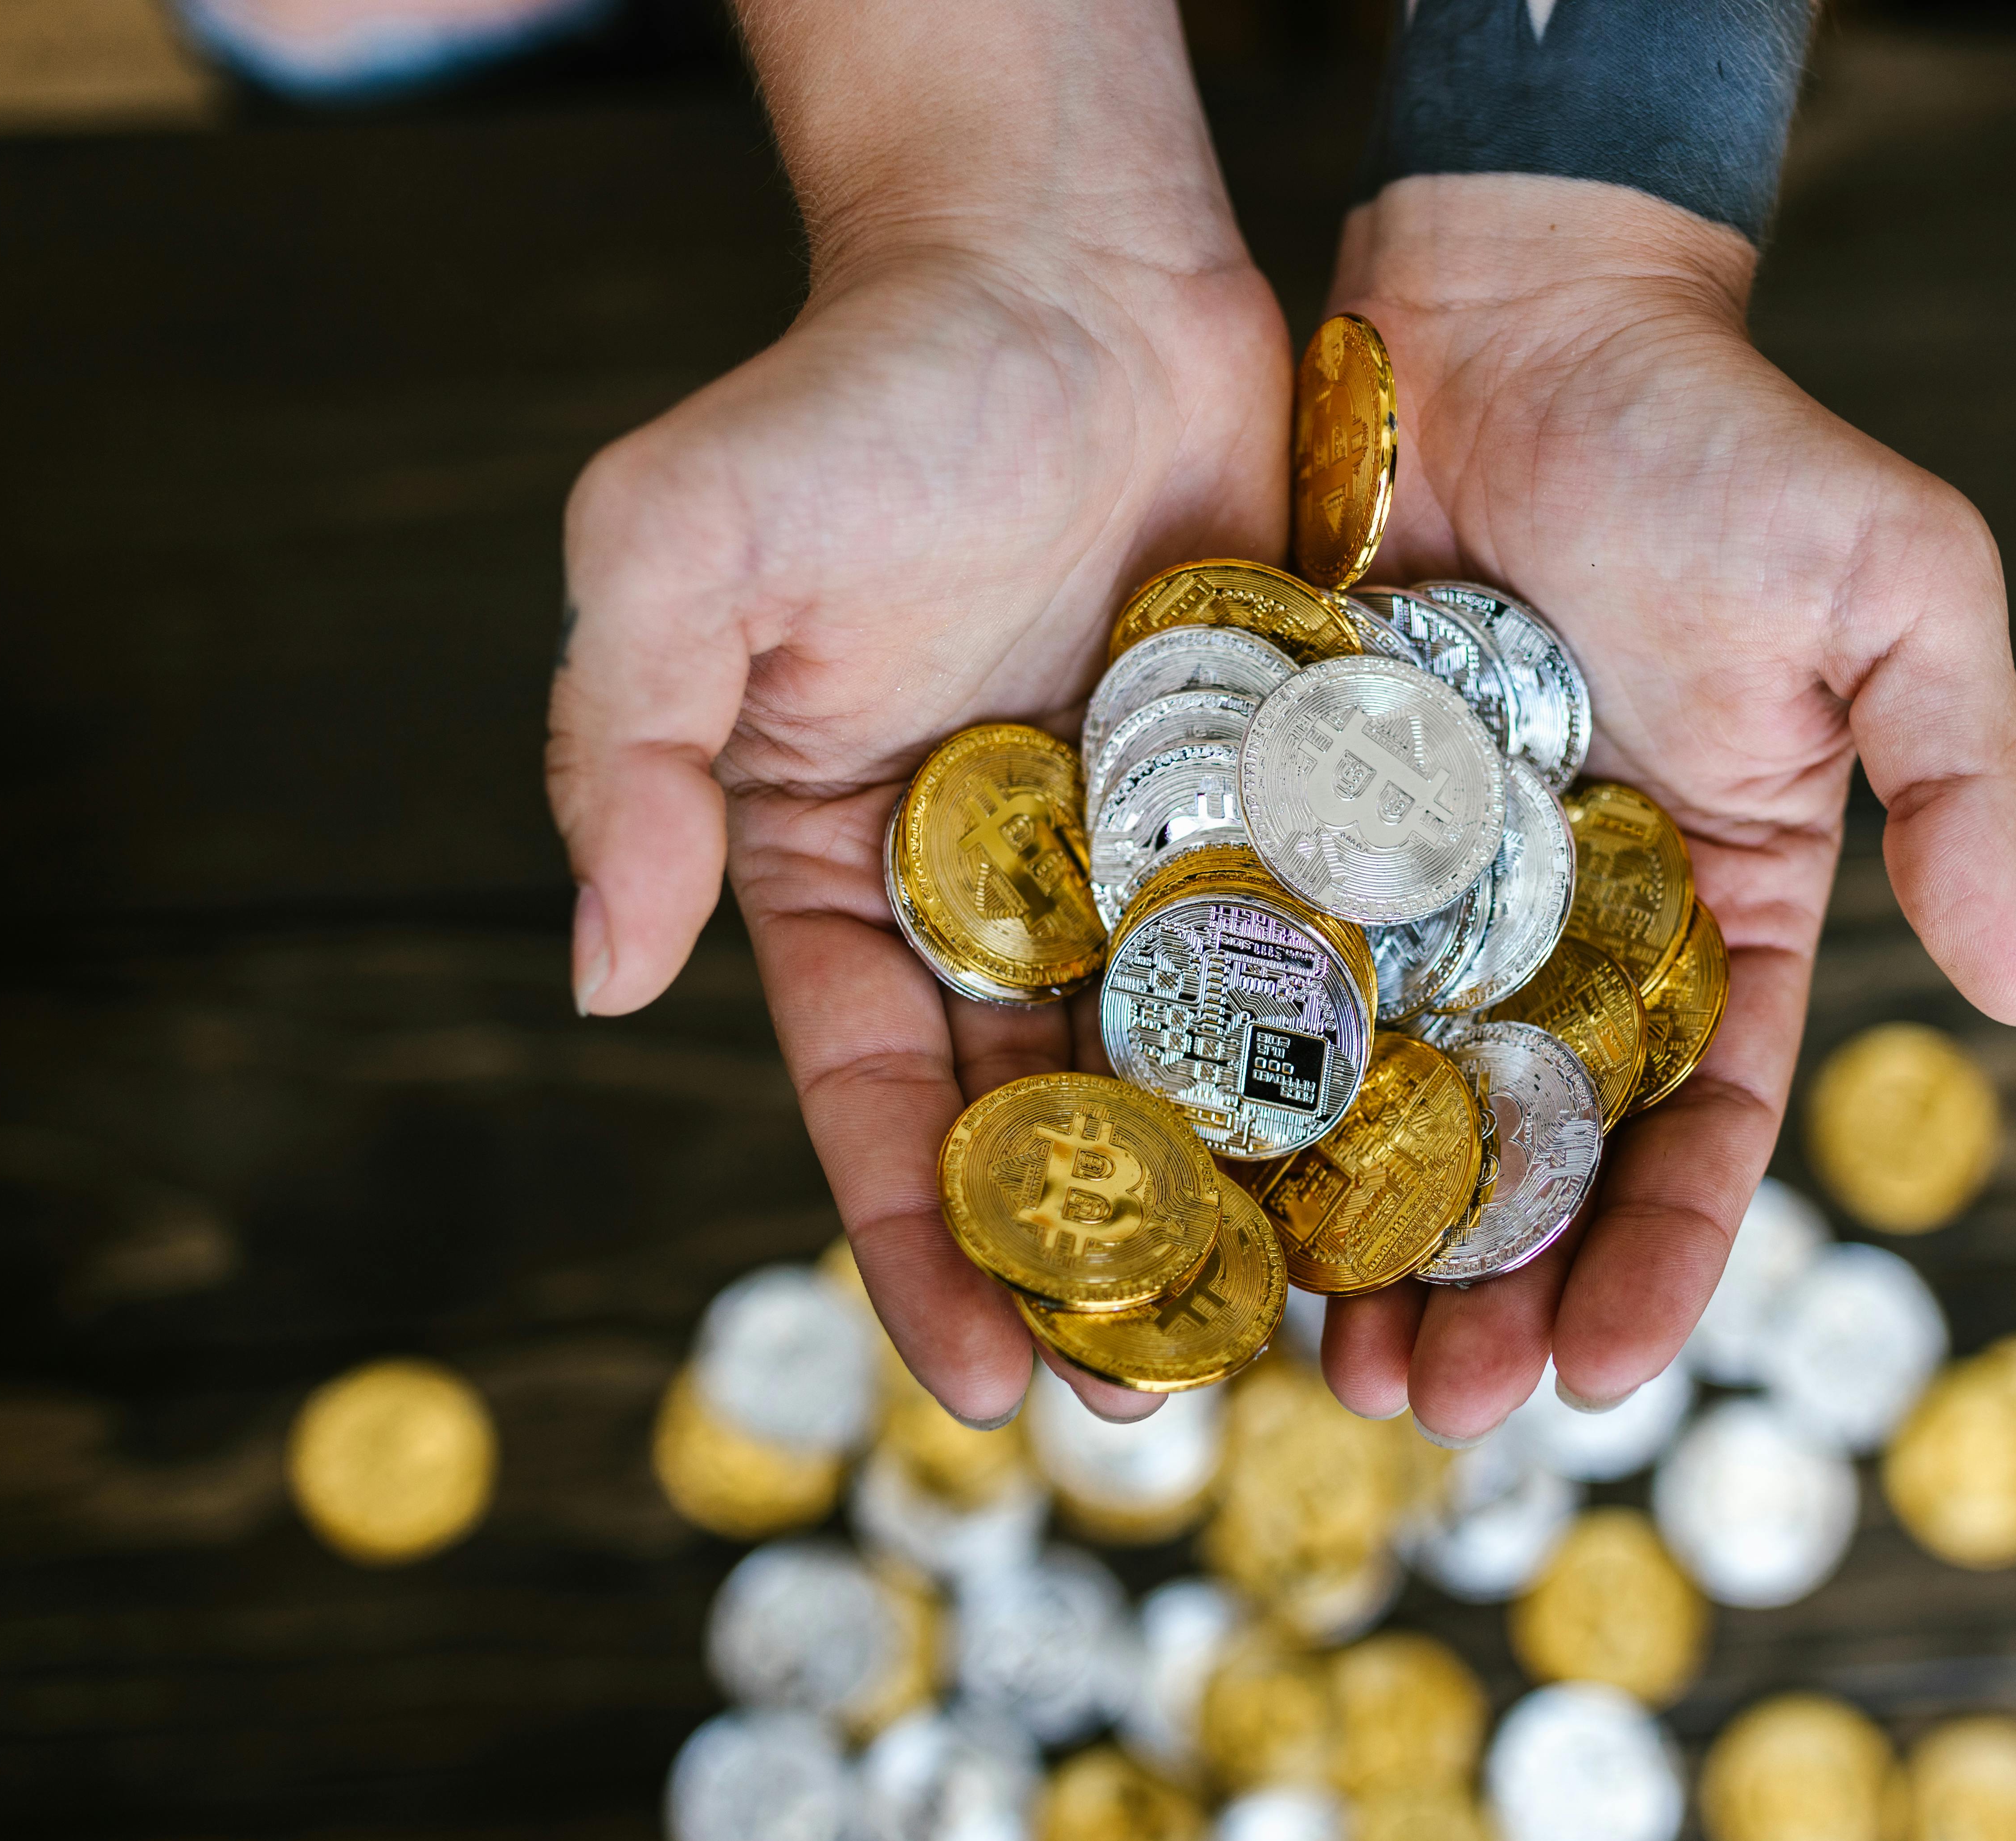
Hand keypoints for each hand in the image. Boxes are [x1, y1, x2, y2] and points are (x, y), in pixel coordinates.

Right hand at [546, 1, 1288, 1425]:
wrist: (1057, 261)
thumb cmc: (850, 396)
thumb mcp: (676, 555)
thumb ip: (620, 760)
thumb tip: (603, 976)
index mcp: (850, 876)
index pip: (881, 1105)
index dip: (922, 1248)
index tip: (979, 1386)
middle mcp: (1004, 894)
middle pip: (1049, 1119)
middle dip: (1096, 1263)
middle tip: (1159, 1404)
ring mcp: (1148, 851)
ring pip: (1197, 1060)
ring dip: (1241, 1193)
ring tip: (1310, 1334)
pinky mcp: (1273, 791)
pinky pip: (1321, 942)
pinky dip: (1357, 1046)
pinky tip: (1412, 1154)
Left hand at [1320, 177, 2015, 1441]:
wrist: (1522, 303)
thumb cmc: (1728, 439)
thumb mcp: (1903, 595)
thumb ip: (1971, 788)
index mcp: (1714, 909)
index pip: (1701, 1124)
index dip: (1660, 1254)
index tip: (1605, 1373)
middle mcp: (1565, 929)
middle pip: (1531, 1156)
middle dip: (1489, 1293)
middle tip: (1427, 1411)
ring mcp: (1423, 889)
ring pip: (1389, 1109)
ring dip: (1360, 1244)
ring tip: (1319, 1365)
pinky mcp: (1297, 825)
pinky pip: (1264, 984)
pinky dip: (1240, 1096)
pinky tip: (1203, 1196)